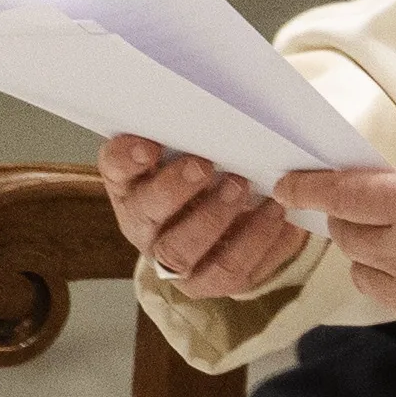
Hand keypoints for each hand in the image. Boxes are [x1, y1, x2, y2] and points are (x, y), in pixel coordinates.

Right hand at [98, 135, 307, 300]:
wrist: (229, 223)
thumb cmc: (205, 178)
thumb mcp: (191, 153)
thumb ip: (191, 137)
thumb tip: (214, 114)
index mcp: (132, 187)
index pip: (117, 170)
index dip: (127, 160)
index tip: (149, 146)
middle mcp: (145, 229)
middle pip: (144, 215)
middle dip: (174, 192)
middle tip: (205, 166)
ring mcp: (175, 263)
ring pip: (182, 253)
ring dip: (215, 219)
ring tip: (244, 188)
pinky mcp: (210, 282)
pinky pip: (230, 272)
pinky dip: (258, 242)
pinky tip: (278, 215)